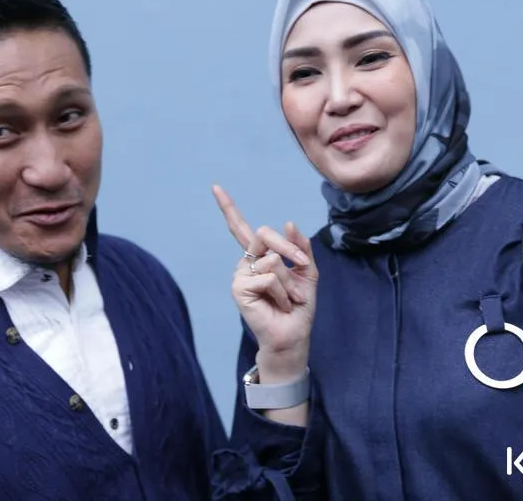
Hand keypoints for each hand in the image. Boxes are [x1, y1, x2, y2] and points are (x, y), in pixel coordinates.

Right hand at [212, 184, 317, 381]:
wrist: (294, 335)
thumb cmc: (298, 306)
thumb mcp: (307, 272)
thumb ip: (300, 248)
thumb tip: (288, 222)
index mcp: (259, 256)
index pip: (241, 228)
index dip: (228, 207)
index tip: (215, 187)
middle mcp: (246, 263)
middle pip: (265, 234)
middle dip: (290, 250)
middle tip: (301, 269)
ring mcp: (240, 275)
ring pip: (273, 261)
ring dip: (290, 283)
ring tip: (287, 299)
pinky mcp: (239, 289)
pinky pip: (268, 277)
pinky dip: (282, 293)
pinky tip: (279, 305)